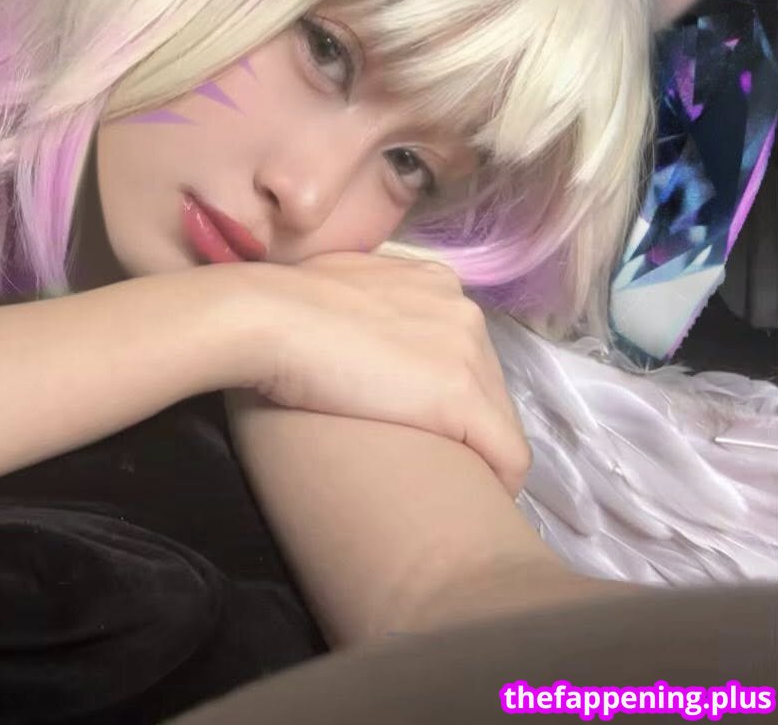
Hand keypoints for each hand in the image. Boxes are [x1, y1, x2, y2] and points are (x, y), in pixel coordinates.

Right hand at [225, 252, 531, 496]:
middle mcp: (463, 309)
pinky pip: (508, 453)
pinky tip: (486, 496)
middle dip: (464, 416)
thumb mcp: (335, 285)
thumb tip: (346, 317)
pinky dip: (502, 478)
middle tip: (429, 448)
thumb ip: (361, 299)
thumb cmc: (282, 304)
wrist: (269, 319)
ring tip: (452, 477)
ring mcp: (468, 352)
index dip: (440, 382)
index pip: (462, 344)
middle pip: (487, 380)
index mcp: (434, 282)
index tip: (417, 411)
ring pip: (500, 417)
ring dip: (479, 447)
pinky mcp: (462, 398)